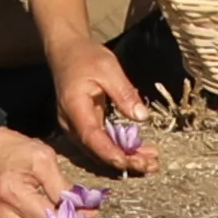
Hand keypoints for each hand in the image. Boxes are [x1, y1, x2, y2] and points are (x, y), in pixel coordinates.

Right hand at [44, 32, 156, 176]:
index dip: (110, 152)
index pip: (91, 137)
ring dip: (124, 158)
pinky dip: (119, 150)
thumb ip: (124, 93)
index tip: (130, 162)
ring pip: (99, 151)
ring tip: (150, 163)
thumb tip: (142, 118)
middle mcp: (70, 123)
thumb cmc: (86, 57)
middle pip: (96, 150)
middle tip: (151, 165)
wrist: (66, 52)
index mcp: (74, 107)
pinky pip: (101, 144)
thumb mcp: (109, 68)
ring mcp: (75, 127)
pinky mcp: (83, 127)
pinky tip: (138, 153)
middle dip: (124, 161)